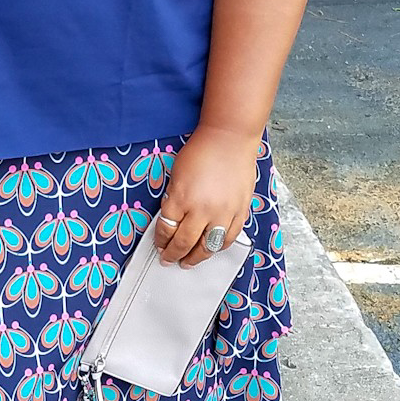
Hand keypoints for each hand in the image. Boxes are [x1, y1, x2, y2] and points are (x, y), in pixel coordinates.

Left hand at [155, 126, 259, 266]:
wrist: (230, 138)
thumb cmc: (200, 151)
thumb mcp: (176, 174)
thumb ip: (174, 199)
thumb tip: (172, 220)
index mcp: (181, 198)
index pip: (166, 229)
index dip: (160, 240)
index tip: (159, 245)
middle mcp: (202, 210)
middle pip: (185, 242)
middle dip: (174, 254)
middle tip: (169, 260)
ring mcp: (224, 212)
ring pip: (209, 247)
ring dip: (197, 258)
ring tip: (189, 262)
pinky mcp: (240, 211)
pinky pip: (230, 238)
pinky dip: (220, 247)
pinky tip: (212, 249)